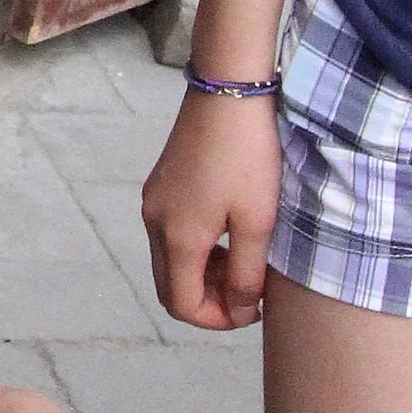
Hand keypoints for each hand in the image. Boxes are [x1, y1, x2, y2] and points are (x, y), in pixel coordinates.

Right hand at [142, 86, 282, 329]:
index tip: (252, 310)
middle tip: (248, 290)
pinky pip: (169, 234)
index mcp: (177, 238)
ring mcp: (153, 202)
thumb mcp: (258, 222)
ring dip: (202, 274)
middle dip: (208, 300)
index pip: (182, 305)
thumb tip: (239, 310)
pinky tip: (226, 231)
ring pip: (169, 261)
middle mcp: (154, 223)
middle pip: (169, 286)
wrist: (228, 93)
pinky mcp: (160, 185)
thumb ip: (247, 275)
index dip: (217, 320)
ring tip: (242, 261)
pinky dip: (195, 248)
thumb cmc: (248, 157)